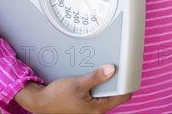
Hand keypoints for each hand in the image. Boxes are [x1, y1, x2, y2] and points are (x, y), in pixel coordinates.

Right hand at [14, 65, 131, 113]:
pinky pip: (96, 89)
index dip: (128, 83)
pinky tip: (92, 71)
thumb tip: (111, 69)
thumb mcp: (78, 85)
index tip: (130, 69)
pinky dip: (97, 80)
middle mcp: (97, 108)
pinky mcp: (85, 100)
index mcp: (99, 108)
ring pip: (105, 89)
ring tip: (103, 65)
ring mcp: (91, 104)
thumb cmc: (58, 97)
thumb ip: (96, 77)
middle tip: (116, 63)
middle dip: (116, 78)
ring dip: (105, 78)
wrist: (42, 101)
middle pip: (115, 92)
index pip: (123, 96)